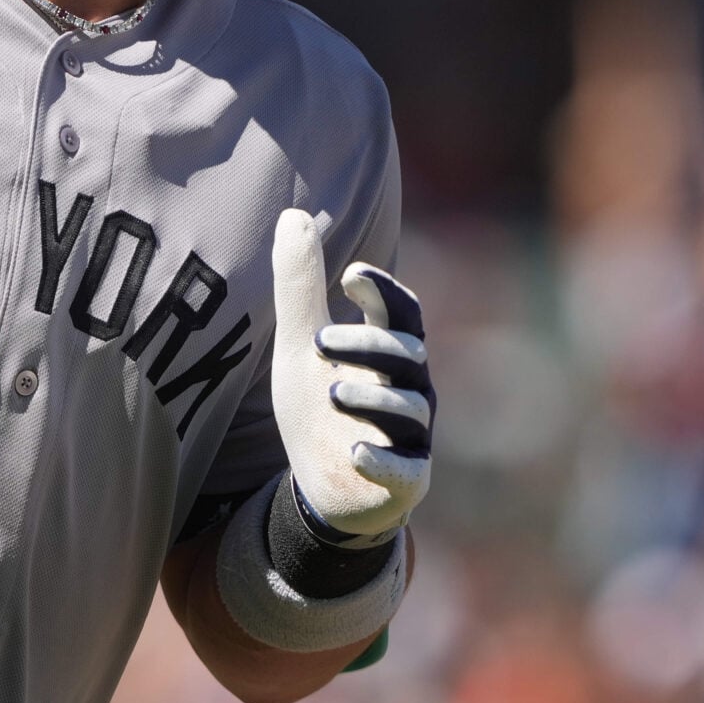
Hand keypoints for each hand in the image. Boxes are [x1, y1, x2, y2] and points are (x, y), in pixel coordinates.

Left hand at [269, 209, 432, 544]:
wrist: (325, 489)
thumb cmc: (320, 409)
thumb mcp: (300, 347)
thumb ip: (300, 287)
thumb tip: (293, 213)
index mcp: (387, 352)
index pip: (402, 312)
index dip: (384, 290)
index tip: (350, 274)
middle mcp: (408, 388)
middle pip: (406, 354)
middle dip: (367, 344)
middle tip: (318, 341)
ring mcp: (410, 436)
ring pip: (409, 409)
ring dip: (373, 398)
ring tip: (332, 392)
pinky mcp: (405, 479)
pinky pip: (406, 469)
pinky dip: (385, 460)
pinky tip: (356, 452)